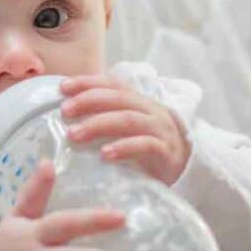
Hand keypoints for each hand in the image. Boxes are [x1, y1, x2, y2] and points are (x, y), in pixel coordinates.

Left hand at [60, 75, 190, 184]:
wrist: (186, 168)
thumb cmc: (148, 148)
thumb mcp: (128, 128)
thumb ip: (105, 118)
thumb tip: (68, 115)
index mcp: (139, 101)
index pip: (112, 84)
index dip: (88, 82)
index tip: (63, 87)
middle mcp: (150, 110)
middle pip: (118, 99)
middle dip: (88, 101)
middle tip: (64, 111)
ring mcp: (159, 130)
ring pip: (128, 120)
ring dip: (98, 125)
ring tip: (74, 134)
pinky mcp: (165, 152)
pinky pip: (144, 145)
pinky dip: (123, 148)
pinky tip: (105, 155)